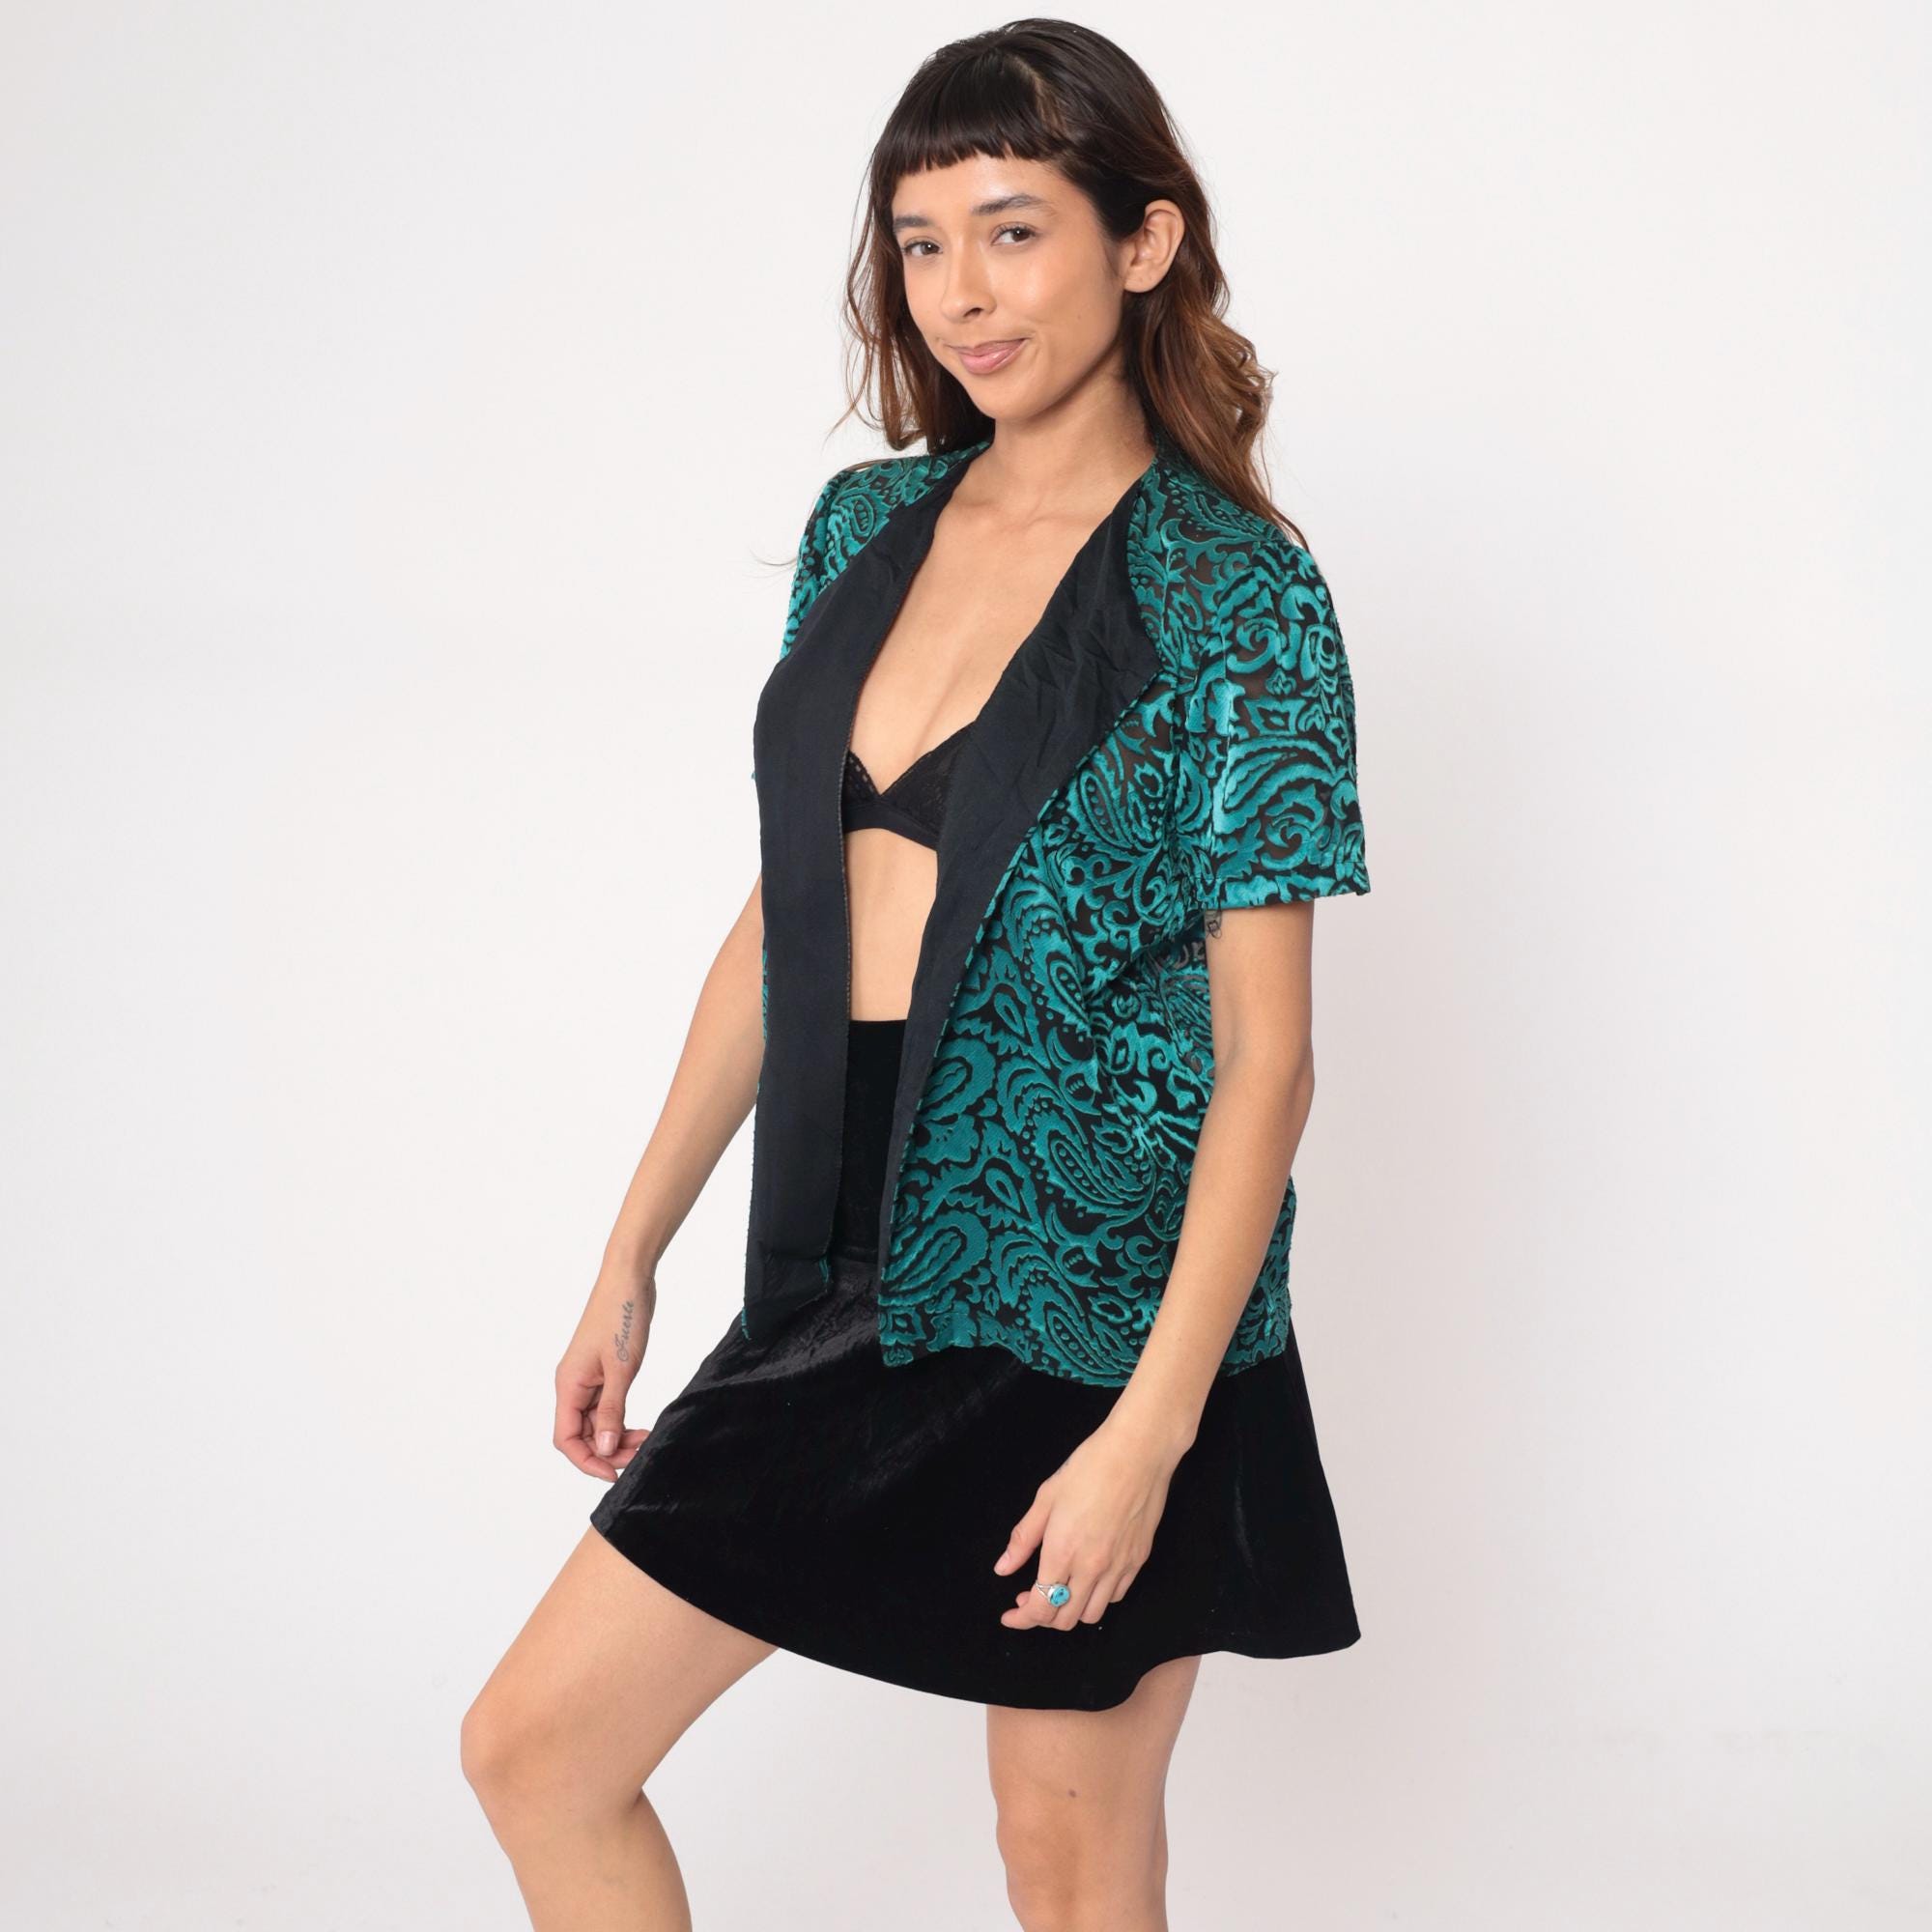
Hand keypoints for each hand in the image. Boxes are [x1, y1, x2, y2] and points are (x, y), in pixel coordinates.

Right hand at [554, 1268, 657, 1481]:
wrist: (630, 1279)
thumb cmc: (622, 1316)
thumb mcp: (622, 1369)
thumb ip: (613, 1411)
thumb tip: (606, 1450)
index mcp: (568, 1385)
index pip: (566, 1439)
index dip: (586, 1461)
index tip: (614, 1473)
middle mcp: (573, 1385)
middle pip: (581, 1435)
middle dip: (608, 1451)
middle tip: (640, 1455)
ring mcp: (588, 1379)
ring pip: (596, 1423)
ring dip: (617, 1437)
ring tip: (645, 1441)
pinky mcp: (603, 1372)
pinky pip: (607, 1408)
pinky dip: (622, 1420)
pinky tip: (641, 1426)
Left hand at [991, 1417, 1186, 1629]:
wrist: (1138, 1453)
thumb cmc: (1089, 1467)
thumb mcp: (1045, 1498)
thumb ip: (1023, 1539)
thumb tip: (1003, 1568)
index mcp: (1063, 1552)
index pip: (1040, 1607)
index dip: (1021, 1619)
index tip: (1009, 1615)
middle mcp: (1092, 1568)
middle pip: (1064, 1620)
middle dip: (1042, 1617)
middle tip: (1029, 1597)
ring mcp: (1119, 1568)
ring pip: (1092, 1616)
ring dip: (1070, 1611)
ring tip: (1059, 1589)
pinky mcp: (1138, 1561)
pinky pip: (1115, 1597)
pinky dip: (1096, 1598)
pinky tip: (1087, 1579)